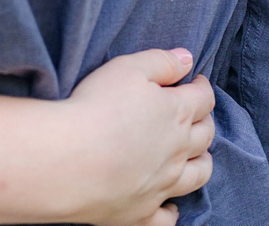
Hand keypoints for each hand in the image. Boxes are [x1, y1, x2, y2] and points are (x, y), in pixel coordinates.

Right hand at [62, 48, 215, 225]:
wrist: (64, 162)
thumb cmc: (94, 108)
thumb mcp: (128, 68)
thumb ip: (162, 61)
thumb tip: (187, 59)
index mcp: (176, 113)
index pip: (203, 98)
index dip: (202, 87)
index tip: (195, 82)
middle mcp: (176, 151)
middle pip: (205, 136)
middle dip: (204, 120)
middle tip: (195, 114)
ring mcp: (161, 185)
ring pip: (198, 175)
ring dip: (201, 162)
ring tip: (194, 154)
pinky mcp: (140, 213)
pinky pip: (166, 219)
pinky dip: (172, 212)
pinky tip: (170, 206)